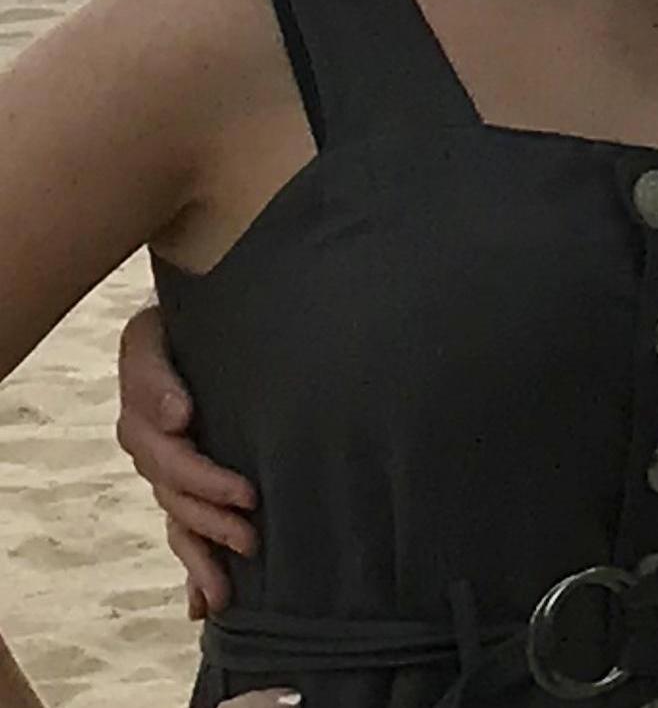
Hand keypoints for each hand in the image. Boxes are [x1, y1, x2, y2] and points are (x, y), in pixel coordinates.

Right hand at [114, 306, 258, 617]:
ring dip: (202, 554)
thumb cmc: (185, 318)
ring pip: (179, 521)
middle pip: (176, 497)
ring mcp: (168, 467)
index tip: (246, 493)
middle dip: (213, 519)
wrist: (200, 313)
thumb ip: (157, 376)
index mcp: (144, 415)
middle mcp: (152, 447)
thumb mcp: (154, 334)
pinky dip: (193, 568)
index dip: (201, 476)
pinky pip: (183, 530)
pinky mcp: (187, 480)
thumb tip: (177, 420)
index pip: (168, 457)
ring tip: (229, 585)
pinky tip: (204, 603)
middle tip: (253, 533)